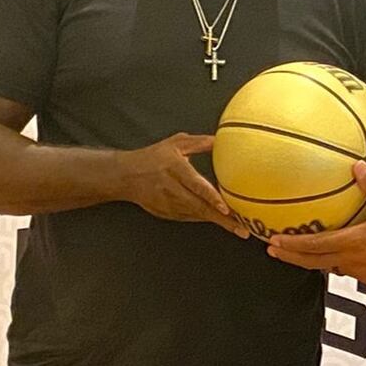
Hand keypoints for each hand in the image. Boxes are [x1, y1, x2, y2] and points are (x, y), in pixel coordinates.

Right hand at [118, 133, 248, 238]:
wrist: (125, 176)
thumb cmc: (153, 157)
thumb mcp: (175, 144)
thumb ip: (199, 142)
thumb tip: (221, 138)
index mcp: (175, 169)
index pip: (196, 185)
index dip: (212, 198)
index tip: (226, 208)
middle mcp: (171, 188)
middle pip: (199, 207)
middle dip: (221, 219)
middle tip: (240, 228)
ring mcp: (168, 204)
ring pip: (195, 215)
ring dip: (215, 221)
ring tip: (237, 227)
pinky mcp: (166, 213)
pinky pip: (189, 217)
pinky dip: (203, 219)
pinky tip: (218, 220)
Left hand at [267, 160, 365, 284]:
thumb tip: (357, 165)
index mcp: (354, 243)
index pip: (315, 246)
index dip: (292, 245)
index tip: (274, 242)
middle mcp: (353, 261)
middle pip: (314, 263)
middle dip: (291, 257)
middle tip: (273, 251)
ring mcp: (362, 272)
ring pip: (329, 268)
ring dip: (311, 261)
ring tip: (300, 252)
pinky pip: (346, 271)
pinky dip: (332, 263)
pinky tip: (335, 255)